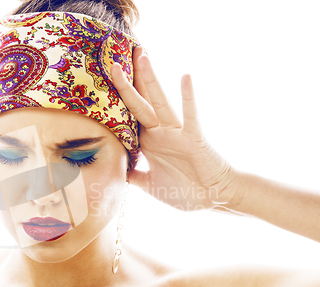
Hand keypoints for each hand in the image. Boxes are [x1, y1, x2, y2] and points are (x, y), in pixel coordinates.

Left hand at [110, 47, 244, 210]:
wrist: (214, 198)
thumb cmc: (186, 190)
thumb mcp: (150, 185)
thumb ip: (133, 176)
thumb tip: (116, 173)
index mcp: (149, 142)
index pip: (129, 116)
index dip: (118, 100)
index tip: (105, 80)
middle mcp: (160, 133)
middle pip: (140, 102)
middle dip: (128, 80)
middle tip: (115, 58)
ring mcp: (176, 133)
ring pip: (159, 102)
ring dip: (150, 79)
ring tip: (141, 56)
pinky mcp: (194, 138)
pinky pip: (191, 116)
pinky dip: (188, 98)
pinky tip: (185, 77)